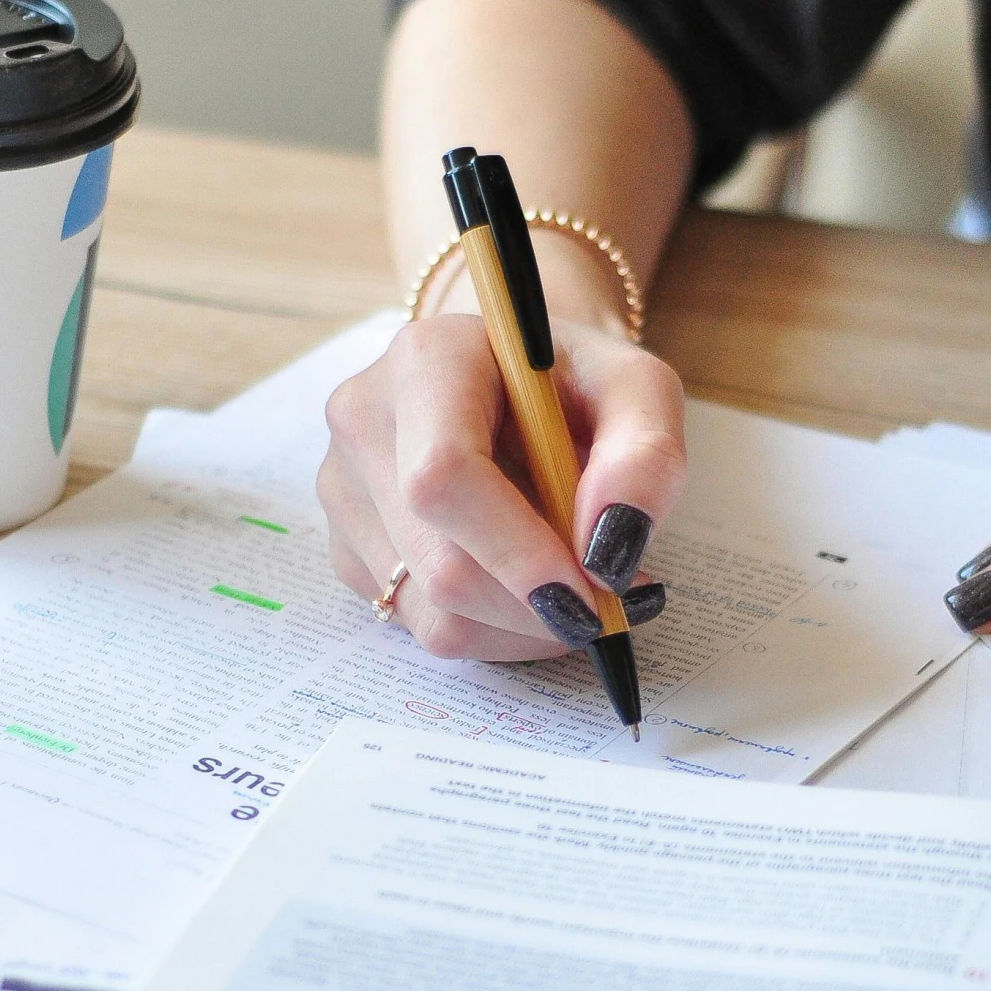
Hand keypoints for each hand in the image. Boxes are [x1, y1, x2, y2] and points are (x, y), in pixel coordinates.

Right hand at [318, 314, 685, 659]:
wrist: (514, 379)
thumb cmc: (575, 382)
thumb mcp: (639, 391)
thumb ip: (646, 458)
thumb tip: (608, 550)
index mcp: (427, 361)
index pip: (444, 476)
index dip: (517, 552)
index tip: (591, 591)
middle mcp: (365, 422)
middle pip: (441, 563)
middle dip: (537, 605)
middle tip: (609, 602)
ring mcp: (344, 489)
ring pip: (434, 611)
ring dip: (524, 625)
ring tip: (574, 582)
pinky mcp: (347, 546)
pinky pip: (423, 626)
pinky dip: (496, 629)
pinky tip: (526, 587)